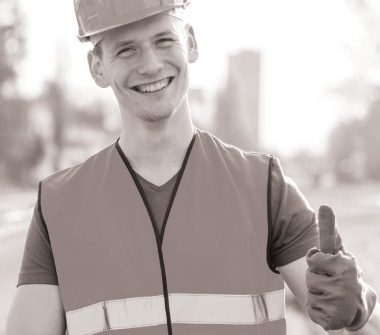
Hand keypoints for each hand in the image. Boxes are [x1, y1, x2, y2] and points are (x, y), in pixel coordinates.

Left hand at [306, 205, 376, 330]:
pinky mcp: (334, 320)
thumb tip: (324, 205)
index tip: (322, 254)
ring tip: (330, 294)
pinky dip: (317, 310)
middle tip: (329, 281)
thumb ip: (329, 233)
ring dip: (316, 294)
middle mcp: (346, 283)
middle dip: (315, 278)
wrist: (358, 306)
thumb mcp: (338, 254)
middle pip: (310, 276)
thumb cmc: (342, 275)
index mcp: (346, 264)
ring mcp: (340, 303)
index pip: (315, 259)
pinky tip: (329, 308)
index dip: (315, 260)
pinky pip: (311, 311)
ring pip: (310, 294)